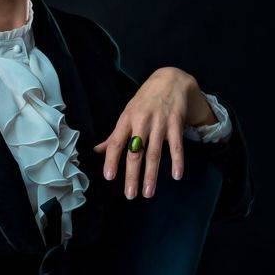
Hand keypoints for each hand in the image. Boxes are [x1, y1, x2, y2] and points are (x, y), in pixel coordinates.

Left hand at [93, 67, 216, 198]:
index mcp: (127, 120)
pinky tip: (176, 176)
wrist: (170, 80)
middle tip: (130, 195)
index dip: (112, 160)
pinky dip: (177, 161)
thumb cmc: (144, 101)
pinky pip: (176, 146)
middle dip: (132, 175)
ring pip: (154, 153)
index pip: (116, 142)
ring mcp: (160, 123)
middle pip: (135, 152)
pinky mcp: (176, 124)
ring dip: (151, 175)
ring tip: (148, 193)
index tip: (109, 177)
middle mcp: (142, 122)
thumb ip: (114, 135)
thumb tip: (97, 150)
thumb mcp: (127, 113)